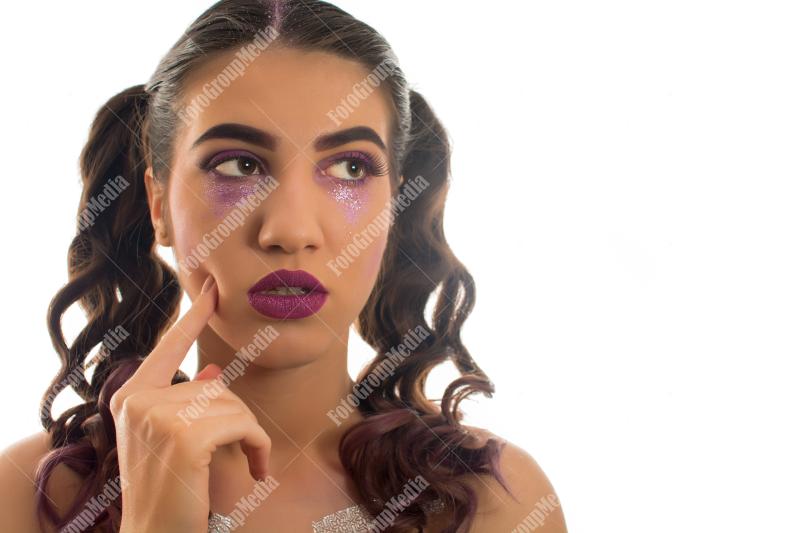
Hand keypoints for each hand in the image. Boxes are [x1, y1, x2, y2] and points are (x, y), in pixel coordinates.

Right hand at [110, 275, 270, 532]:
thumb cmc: (170, 492)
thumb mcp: (176, 442)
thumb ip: (190, 403)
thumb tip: (210, 369)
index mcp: (130, 397)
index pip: (168, 347)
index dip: (193, 318)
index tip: (210, 288)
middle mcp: (137, 400)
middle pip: (215, 385)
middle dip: (237, 419)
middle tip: (248, 454)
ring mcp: (157, 415)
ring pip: (232, 404)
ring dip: (250, 436)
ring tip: (249, 465)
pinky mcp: (183, 435)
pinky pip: (242, 424)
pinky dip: (259, 447)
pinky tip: (256, 471)